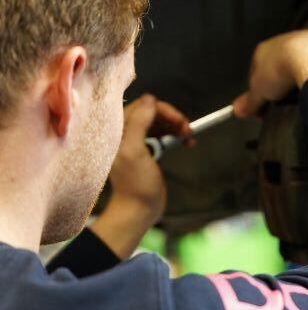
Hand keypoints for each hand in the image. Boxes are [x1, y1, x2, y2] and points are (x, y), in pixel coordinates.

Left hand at [90, 94, 193, 258]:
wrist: (138, 210)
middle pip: (152, 112)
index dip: (164, 111)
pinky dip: (174, 135)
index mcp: (117, 130)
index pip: (144, 105)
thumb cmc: (135, 185)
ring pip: (159, 121)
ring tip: (188, 136)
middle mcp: (124, 132)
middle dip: (172, 118)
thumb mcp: (134, 151)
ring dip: (176, 126)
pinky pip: (161, 133)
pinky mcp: (146, 150)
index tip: (180, 123)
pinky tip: (185, 141)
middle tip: (187, 130)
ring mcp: (135, 141)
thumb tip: (150, 99)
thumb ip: (138, 123)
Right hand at [232, 29, 307, 117]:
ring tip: (301, 99)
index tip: (262, 108)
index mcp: (265, 48)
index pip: (257, 72)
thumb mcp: (259, 91)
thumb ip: (249, 101)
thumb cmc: (283, 69)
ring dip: (299, 81)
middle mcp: (286, 41)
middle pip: (280, 68)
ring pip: (301, 66)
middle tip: (282, 105)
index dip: (259, 92)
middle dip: (280, 87)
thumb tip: (238, 110)